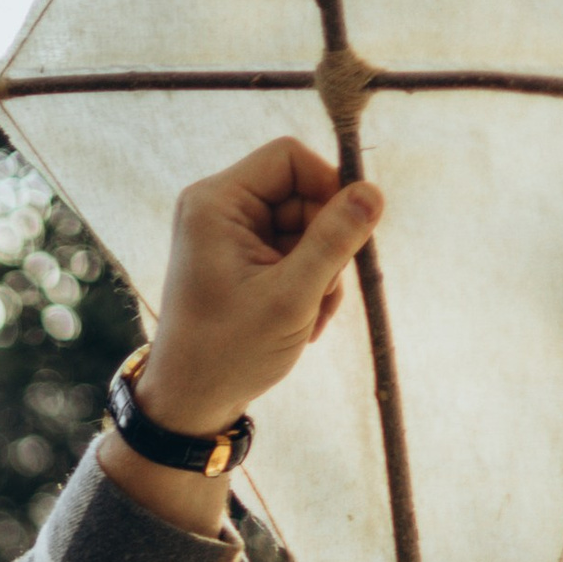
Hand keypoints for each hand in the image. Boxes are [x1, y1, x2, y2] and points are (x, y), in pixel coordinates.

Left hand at [136, 137, 383, 432]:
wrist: (190, 403)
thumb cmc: (228, 353)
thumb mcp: (292, 296)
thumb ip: (334, 241)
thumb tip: (372, 193)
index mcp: (216, 203)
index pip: (290, 158)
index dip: (328, 186)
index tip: (353, 229)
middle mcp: (218, 208)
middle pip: (302, 193)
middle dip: (326, 241)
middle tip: (325, 291)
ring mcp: (229, 235)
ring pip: (305, 226)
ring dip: (321, 270)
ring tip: (309, 315)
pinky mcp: (241, 260)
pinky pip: (293, 252)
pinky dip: (307, 283)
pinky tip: (303, 321)